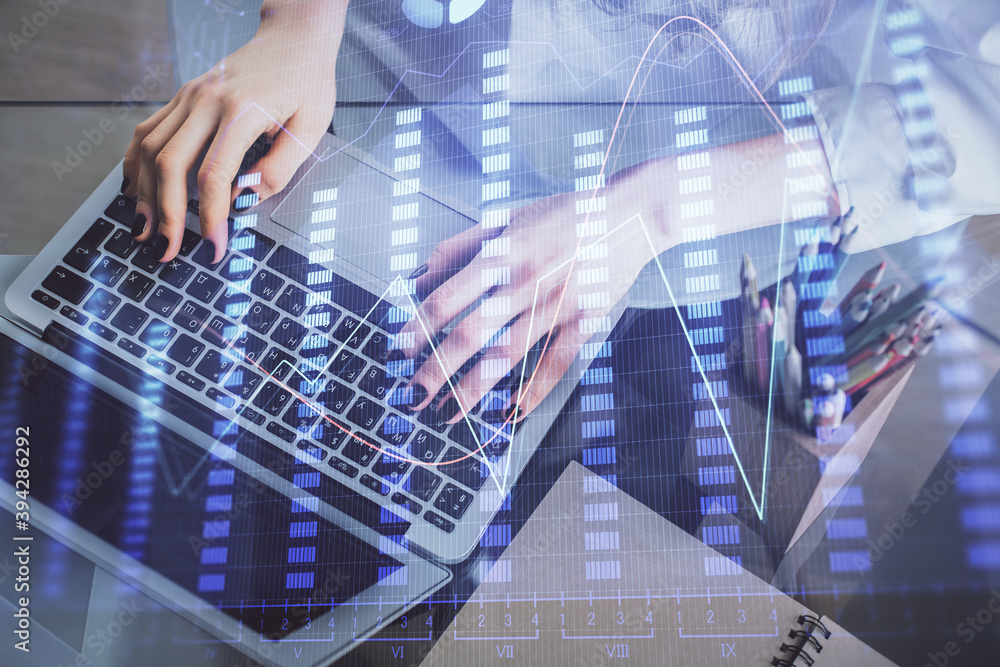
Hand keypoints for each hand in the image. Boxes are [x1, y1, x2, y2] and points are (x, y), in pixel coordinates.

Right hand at [122, 0, 347, 263]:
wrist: (294, 37)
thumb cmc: (307, 81)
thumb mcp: (310, 129)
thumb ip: (277, 170)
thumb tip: (244, 203)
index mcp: (242, 110)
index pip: (214, 174)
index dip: (210, 217)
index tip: (214, 248)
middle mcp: (207, 100)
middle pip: (170, 164)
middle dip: (166, 214)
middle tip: (169, 250)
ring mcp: (189, 95)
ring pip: (149, 148)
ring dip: (144, 194)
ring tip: (146, 230)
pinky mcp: (182, 96)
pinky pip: (147, 132)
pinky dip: (137, 164)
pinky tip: (136, 191)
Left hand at [396, 175, 667, 424]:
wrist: (628, 215)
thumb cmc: (562, 217)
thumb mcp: (504, 219)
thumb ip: (456, 248)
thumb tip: (416, 278)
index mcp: (500, 254)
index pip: (446, 299)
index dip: (417, 329)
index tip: (401, 351)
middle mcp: (524, 282)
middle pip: (468, 334)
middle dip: (435, 370)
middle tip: (413, 394)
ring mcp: (554, 305)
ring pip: (506, 356)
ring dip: (472, 389)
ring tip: (448, 413)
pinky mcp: (583, 322)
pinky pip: (554, 365)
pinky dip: (531, 393)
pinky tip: (509, 412)